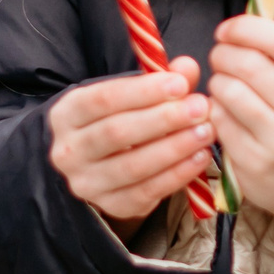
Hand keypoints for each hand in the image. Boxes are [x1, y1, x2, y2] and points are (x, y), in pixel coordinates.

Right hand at [48, 56, 212, 239]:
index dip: (144, 91)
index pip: (103, 99)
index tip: (181, 84)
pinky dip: (177, 175)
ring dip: (175, 148)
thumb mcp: (130, 96)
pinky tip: (200, 157)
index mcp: (68, 114)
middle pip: (117, 133)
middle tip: (201, 108)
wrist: (100, 164)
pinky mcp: (110, 206)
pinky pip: (146, 192)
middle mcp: (68, 151)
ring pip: (133, 166)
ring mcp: (86, 183)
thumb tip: (187, 67)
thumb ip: (160, 80)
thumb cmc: (118, 119)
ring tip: (206, 131)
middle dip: (164, 119)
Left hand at [208, 16, 273, 249]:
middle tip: (221, 54)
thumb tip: (272, 17)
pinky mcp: (252, 163)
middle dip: (224, 52)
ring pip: (228, 90)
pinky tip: (223, 108)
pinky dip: (214, 107)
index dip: (247, 27)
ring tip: (224, 81)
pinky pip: (218, 119)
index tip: (228, 29)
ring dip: (217, 79)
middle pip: (248, 64)